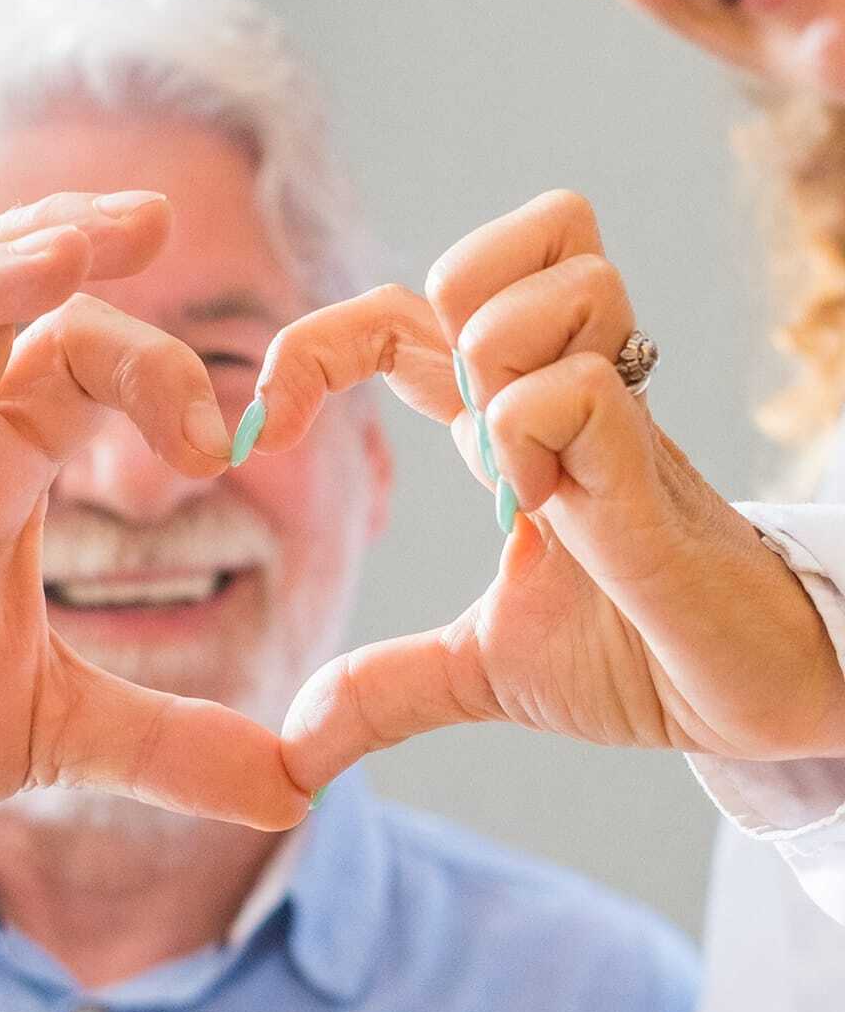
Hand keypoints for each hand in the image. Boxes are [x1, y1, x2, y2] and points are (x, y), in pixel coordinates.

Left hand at [248, 190, 844, 788]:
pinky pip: (577, 387)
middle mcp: (557, 402)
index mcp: (509, 432)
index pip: (401, 322)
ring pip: (552, 279)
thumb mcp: (481, 672)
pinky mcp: (652, 473)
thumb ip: (386, 691)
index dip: (320, 347)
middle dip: (396, 320)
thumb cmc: (635, 658)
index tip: (265, 427)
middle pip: (479, 259)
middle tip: (405, 424)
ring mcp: (614, 423)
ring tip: (504, 469)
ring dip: (490, 360)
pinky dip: (533, 433)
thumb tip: (292, 752)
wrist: (747, 700)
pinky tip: (541, 507)